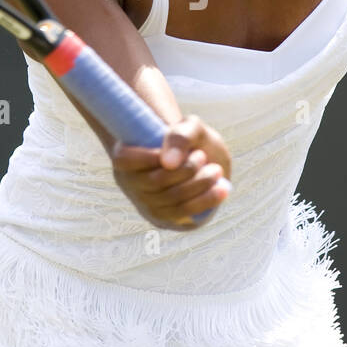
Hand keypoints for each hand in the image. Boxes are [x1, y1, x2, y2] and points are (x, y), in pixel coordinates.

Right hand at [110, 114, 232, 231]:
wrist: (202, 161)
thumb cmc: (189, 141)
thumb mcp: (189, 127)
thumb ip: (180, 136)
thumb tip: (168, 163)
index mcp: (124, 157)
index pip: (126, 160)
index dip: (152, 156)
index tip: (181, 147)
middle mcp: (129, 183)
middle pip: (156, 181)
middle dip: (185, 169)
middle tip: (203, 156)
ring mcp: (145, 203)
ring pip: (170, 199)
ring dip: (198, 184)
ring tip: (216, 170)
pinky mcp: (164, 218)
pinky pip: (182, 213)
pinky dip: (204, 200)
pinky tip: (222, 190)